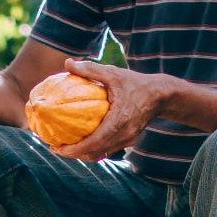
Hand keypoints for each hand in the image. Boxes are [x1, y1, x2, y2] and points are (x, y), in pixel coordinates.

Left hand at [49, 59, 166, 160]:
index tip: (56, 148)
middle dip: (73, 154)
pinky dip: (94, 148)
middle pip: (94, 153)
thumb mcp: (113, 74)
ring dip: (83, 153)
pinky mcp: (129, 140)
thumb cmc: (136, 83)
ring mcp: (128, 140)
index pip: (92, 144)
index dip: (73, 150)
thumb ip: (91, 70)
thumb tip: (68, 63)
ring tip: (66, 146)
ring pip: (101, 153)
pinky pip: (108, 149)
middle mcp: (123, 135)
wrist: (161, 95)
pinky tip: (83, 140)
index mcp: (118, 122)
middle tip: (55, 147)